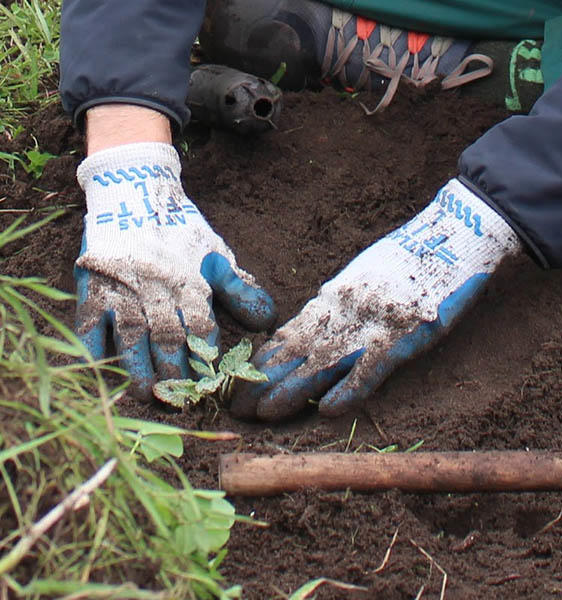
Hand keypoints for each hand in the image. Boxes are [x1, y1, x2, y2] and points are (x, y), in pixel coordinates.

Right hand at [75, 142, 275, 399]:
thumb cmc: (181, 231)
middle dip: (176, 375)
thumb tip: (266, 322)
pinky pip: (91, 324)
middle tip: (182, 404)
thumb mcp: (216, 256)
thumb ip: (240, 290)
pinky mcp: (93, 287)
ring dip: (139, 368)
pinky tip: (101, 372)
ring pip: (132, 337)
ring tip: (148, 395)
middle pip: (168, 340)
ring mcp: (123, 290)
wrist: (135, 190)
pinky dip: (94, 349)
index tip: (213, 388)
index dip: (208, 362)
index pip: (203, 331)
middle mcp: (158, 290)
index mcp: (191, 284)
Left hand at [231, 178, 520, 420]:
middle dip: (262, 381)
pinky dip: (348, 390)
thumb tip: (319, 317)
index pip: (288, 334)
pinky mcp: (400, 336)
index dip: (262, 360)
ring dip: (290, 391)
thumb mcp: (366, 274)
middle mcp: (344, 312)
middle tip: (235, 408)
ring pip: (321, 363)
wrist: (452, 235)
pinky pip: (369, 369)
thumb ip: (343, 300)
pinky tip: (326, 410)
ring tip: (263, 415)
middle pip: (294, 352)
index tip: (236, 381)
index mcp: (335, 297)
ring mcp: (370, 325)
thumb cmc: (414, 256)